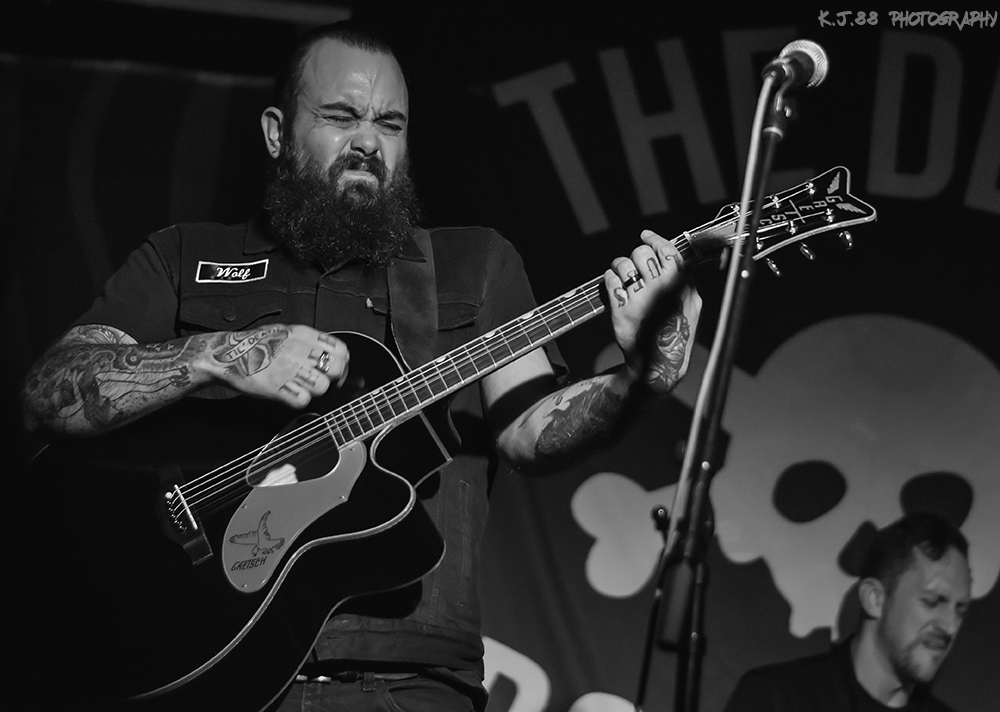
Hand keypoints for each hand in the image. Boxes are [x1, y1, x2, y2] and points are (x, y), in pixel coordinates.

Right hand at [201, 324, 348, 407]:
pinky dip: (299, 401)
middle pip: (337, 368)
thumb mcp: (287, 330)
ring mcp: (289, 369)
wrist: (227, 354)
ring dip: (316, 390)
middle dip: (335, 378)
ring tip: (303, 387)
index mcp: (303, 334)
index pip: (341, 349)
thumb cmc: (255, 343)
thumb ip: (309, 340)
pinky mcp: (277, 388)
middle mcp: (299, 350)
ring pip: (322, 387)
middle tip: (324, 381)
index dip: (342, 362)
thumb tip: (330, 351)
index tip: (336, 369)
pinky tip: (291, 394)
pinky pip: (302, 401)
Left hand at [605, 230, 701, 392]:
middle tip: (634, 265)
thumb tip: (670, 256)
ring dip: (619, 266)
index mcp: (682, 287)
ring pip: (623, 264)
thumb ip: (684, 281)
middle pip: (643, 254)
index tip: (645, 235)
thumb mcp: (691, 305)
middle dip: (636, 255)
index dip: (654, 240)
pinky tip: (614, 286)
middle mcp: (662, 291)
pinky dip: (609, 279)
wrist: (660, 363)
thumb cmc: (674, 332)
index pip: (668, 252)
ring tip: (621, 274)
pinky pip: (610, 281)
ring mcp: (642, 301)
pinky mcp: (623, 312)